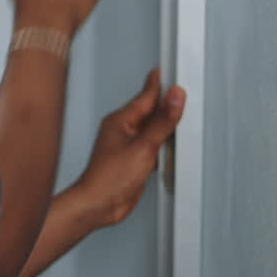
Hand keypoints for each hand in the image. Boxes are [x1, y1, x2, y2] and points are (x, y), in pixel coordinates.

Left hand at [72, 69, 184, 226]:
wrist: (98, 205)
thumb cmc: (109, 178)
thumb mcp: (143, 147)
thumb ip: (162, 122)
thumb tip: (174, 97)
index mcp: (120, 120)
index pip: (146, 96)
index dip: (160, 84)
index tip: (170, 71)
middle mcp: (123, 130)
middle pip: (149, 110)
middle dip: (164, 100)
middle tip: (179, 86)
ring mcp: (127, 145)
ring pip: (151, 127)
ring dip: (164, 121)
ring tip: (178, 110)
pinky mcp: (133, 160)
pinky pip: (151, 143)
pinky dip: (162, 141)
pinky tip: (170, 142)